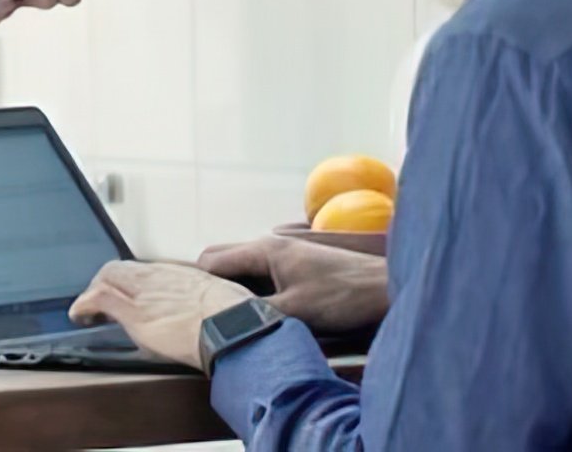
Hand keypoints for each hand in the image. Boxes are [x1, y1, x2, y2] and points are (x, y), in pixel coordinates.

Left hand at [68, 260, 252, 371]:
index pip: (143, 270)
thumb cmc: (235, 318)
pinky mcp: (134, 310)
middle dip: (105, 284)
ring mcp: (144, 290)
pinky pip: (99, 298)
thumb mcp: (219, 300)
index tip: (126, 292)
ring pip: (107, 277)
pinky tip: (79, 316)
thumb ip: (202, 299)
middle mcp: (158, 275)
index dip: (128, 281)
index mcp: (179, 274)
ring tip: (89, 310)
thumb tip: (203, 312)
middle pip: (120, 269)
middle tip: (100, 302)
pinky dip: (85, 305)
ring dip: (95, 293)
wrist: (234, 324)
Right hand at [197, 235, 388, 334]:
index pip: (212, 262)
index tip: (187, 310)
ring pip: (242, 271)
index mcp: (264, 250)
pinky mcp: (296, 268)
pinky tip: (253, 314)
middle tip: (201, 316)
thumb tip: (222, 324)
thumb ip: (255, 314)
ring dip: (232, 291)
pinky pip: (260, 277)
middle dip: (210, 285)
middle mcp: (269, 246)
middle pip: (223, 262)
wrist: (385, 288)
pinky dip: (250, 293)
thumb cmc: (342, 296)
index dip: (197, 285)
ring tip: (224, 319)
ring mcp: (283, 256)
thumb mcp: (295, 311)